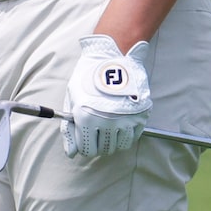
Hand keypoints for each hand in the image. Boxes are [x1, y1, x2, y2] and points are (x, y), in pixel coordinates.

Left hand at [62, 36, 150, 158]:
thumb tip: (72, 153)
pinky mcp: (140, 114)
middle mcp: (106, 121)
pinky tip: (121, 122)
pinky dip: (126, 134)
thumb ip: (69, 129)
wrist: (113, 57)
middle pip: (104, 150)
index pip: (87, 150)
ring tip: (109, 126)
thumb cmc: (89, 77)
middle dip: (99, 143)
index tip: (86, 138)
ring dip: (113, 140)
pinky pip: (133, 137)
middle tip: (98, 130)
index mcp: (86, 117)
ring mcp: (126, 118)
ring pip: (120, 145)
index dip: (85, 145)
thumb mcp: (72, 99)